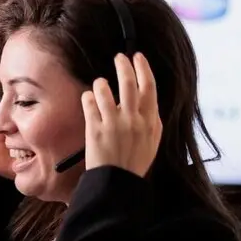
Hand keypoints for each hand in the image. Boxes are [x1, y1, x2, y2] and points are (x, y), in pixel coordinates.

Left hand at [81, 53, 161, 176]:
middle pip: (128, 83)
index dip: (143, 68)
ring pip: (105, 90)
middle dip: (123, 65)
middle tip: (119, 58)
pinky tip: (88, 98)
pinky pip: (89, 103)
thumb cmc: (134, 163)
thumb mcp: (152, 142)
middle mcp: (132, 120)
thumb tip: (149, 100)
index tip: (138, 57)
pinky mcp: (95, 130)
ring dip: (101, 83)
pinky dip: (88, 97)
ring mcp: (113, 124)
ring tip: (100, 84)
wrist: (117, 183)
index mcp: (149, 122)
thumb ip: (152, 120)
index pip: (149, 87)